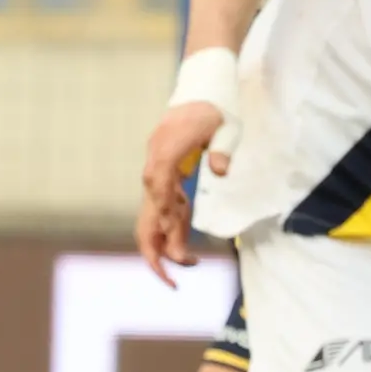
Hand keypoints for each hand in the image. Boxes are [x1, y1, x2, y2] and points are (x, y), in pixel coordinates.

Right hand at [137, 101, 225, 280]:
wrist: (200, 92)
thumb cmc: (214, 110)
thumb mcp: (225, 126)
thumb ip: (222, 149)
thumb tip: (220, 172)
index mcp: (165, 150)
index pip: (157, 184)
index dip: (162, 208)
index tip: (170, 230)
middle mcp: (154, 167)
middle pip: (145, 212)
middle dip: (155, 249)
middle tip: (173, 279)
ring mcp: (157, 177)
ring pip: (151, 220)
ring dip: (166, 247)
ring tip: (188, 268)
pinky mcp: (165, 182)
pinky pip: (163, 215)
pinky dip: (173, 233)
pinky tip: (187, 252)